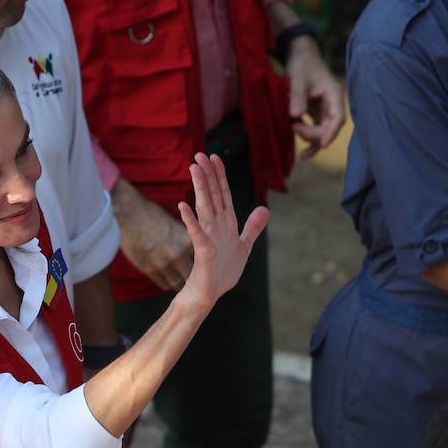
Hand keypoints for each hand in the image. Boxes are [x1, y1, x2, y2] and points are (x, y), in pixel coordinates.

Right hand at [111, 178, 193, 290]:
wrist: (131, 213)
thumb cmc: (154, 216)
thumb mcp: (177, 227)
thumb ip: (186, 242)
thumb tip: (195, 253)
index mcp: (188, 242)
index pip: (203, 261)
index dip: (204, 266)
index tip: (204, 268)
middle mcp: (178, 255)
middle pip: (192, 275)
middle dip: (194, 278)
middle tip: (196, 280)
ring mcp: (163, 264)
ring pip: (177, 283)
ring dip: (180, 284)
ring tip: (183, 283)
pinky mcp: (149, 269)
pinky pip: (163, 284)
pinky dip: (167, 283)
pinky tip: (169, 280)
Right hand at [177, 153, 268, 309]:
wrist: (209, 293)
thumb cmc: (223, 270)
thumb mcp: (244, 246)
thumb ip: (252, 227)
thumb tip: (264, 209)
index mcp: (226, 223)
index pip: (223, 194)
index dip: (220, 175)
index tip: (215, 157)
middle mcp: (215, 226)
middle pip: (213, 195)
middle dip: (208, 174)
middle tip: (200, 153)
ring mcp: (208, 236)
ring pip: (204, 207)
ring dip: (200, 188)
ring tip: (194, 169)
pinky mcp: (202, 250)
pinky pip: (196, 232)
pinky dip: (190, 219)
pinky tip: (183, 205)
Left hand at [284, 39, 345, 158]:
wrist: (300, 54)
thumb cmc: (302, 63)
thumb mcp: (298, 77)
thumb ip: (297, 96)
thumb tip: (295, 116)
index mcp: (333, 94)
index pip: (338, 118)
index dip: (331, 132)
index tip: (322, 144)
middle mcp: (332, 104)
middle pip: (330, 128)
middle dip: (314, 134)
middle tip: (294, 127)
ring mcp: (324, 109)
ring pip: (323, 132)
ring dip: (311, 140)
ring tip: (296, 142)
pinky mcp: (316, 112)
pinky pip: (315, 129)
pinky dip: (307, 137)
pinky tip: (300, 149)